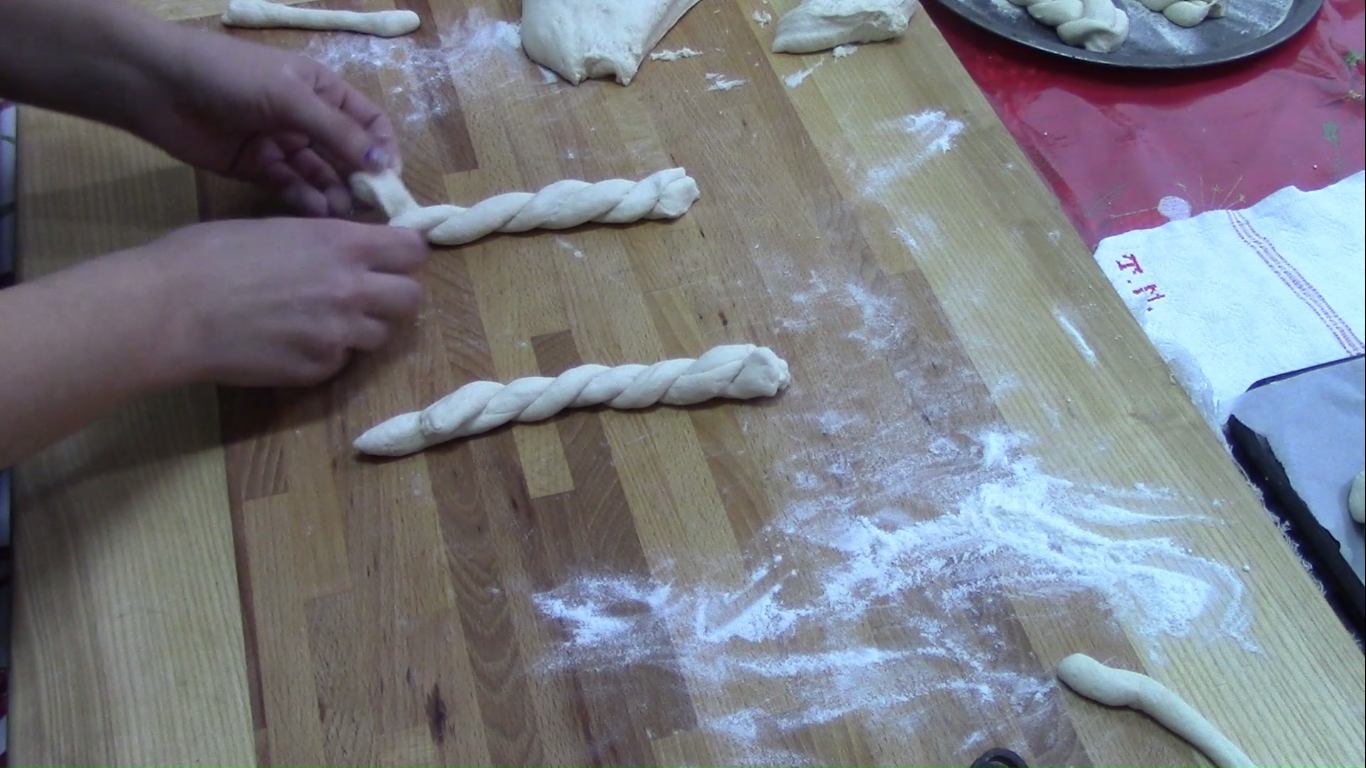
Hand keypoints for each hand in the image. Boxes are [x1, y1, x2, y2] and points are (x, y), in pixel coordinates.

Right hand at [134, 218, 427, 385]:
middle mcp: (352, 289)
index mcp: (343, 244)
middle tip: (365, 295)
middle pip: (411, 299)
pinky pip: (341, 362)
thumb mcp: (277, 228)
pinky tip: (290, 342)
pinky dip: (326, 354)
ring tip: (321, 320)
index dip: (404, 255)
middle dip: (394, 296)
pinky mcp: (318, 370)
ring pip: (381, 335)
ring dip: (361, 328)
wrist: (171, 310)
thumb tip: (346, 251)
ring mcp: (338, 335)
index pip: (413, 250)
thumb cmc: (208, 254)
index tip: (390, 259)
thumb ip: (324, 242)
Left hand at [136, 29, 397, 216]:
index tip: (389, 181)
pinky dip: (305, 199)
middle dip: (360, 179)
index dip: (383, 149)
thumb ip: (338, 133)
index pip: (368, 122)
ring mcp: (282, 143)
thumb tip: (384, 164)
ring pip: (320, 174)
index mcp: (321, 89)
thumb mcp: (291, 97)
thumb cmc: (230, 77)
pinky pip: (291, 186)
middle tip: (370, 209)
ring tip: (341, 213)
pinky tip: (315, 211)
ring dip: (334, 193)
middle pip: (346, 153)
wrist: (157, 85)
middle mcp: (306, 117)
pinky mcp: (257, 167)